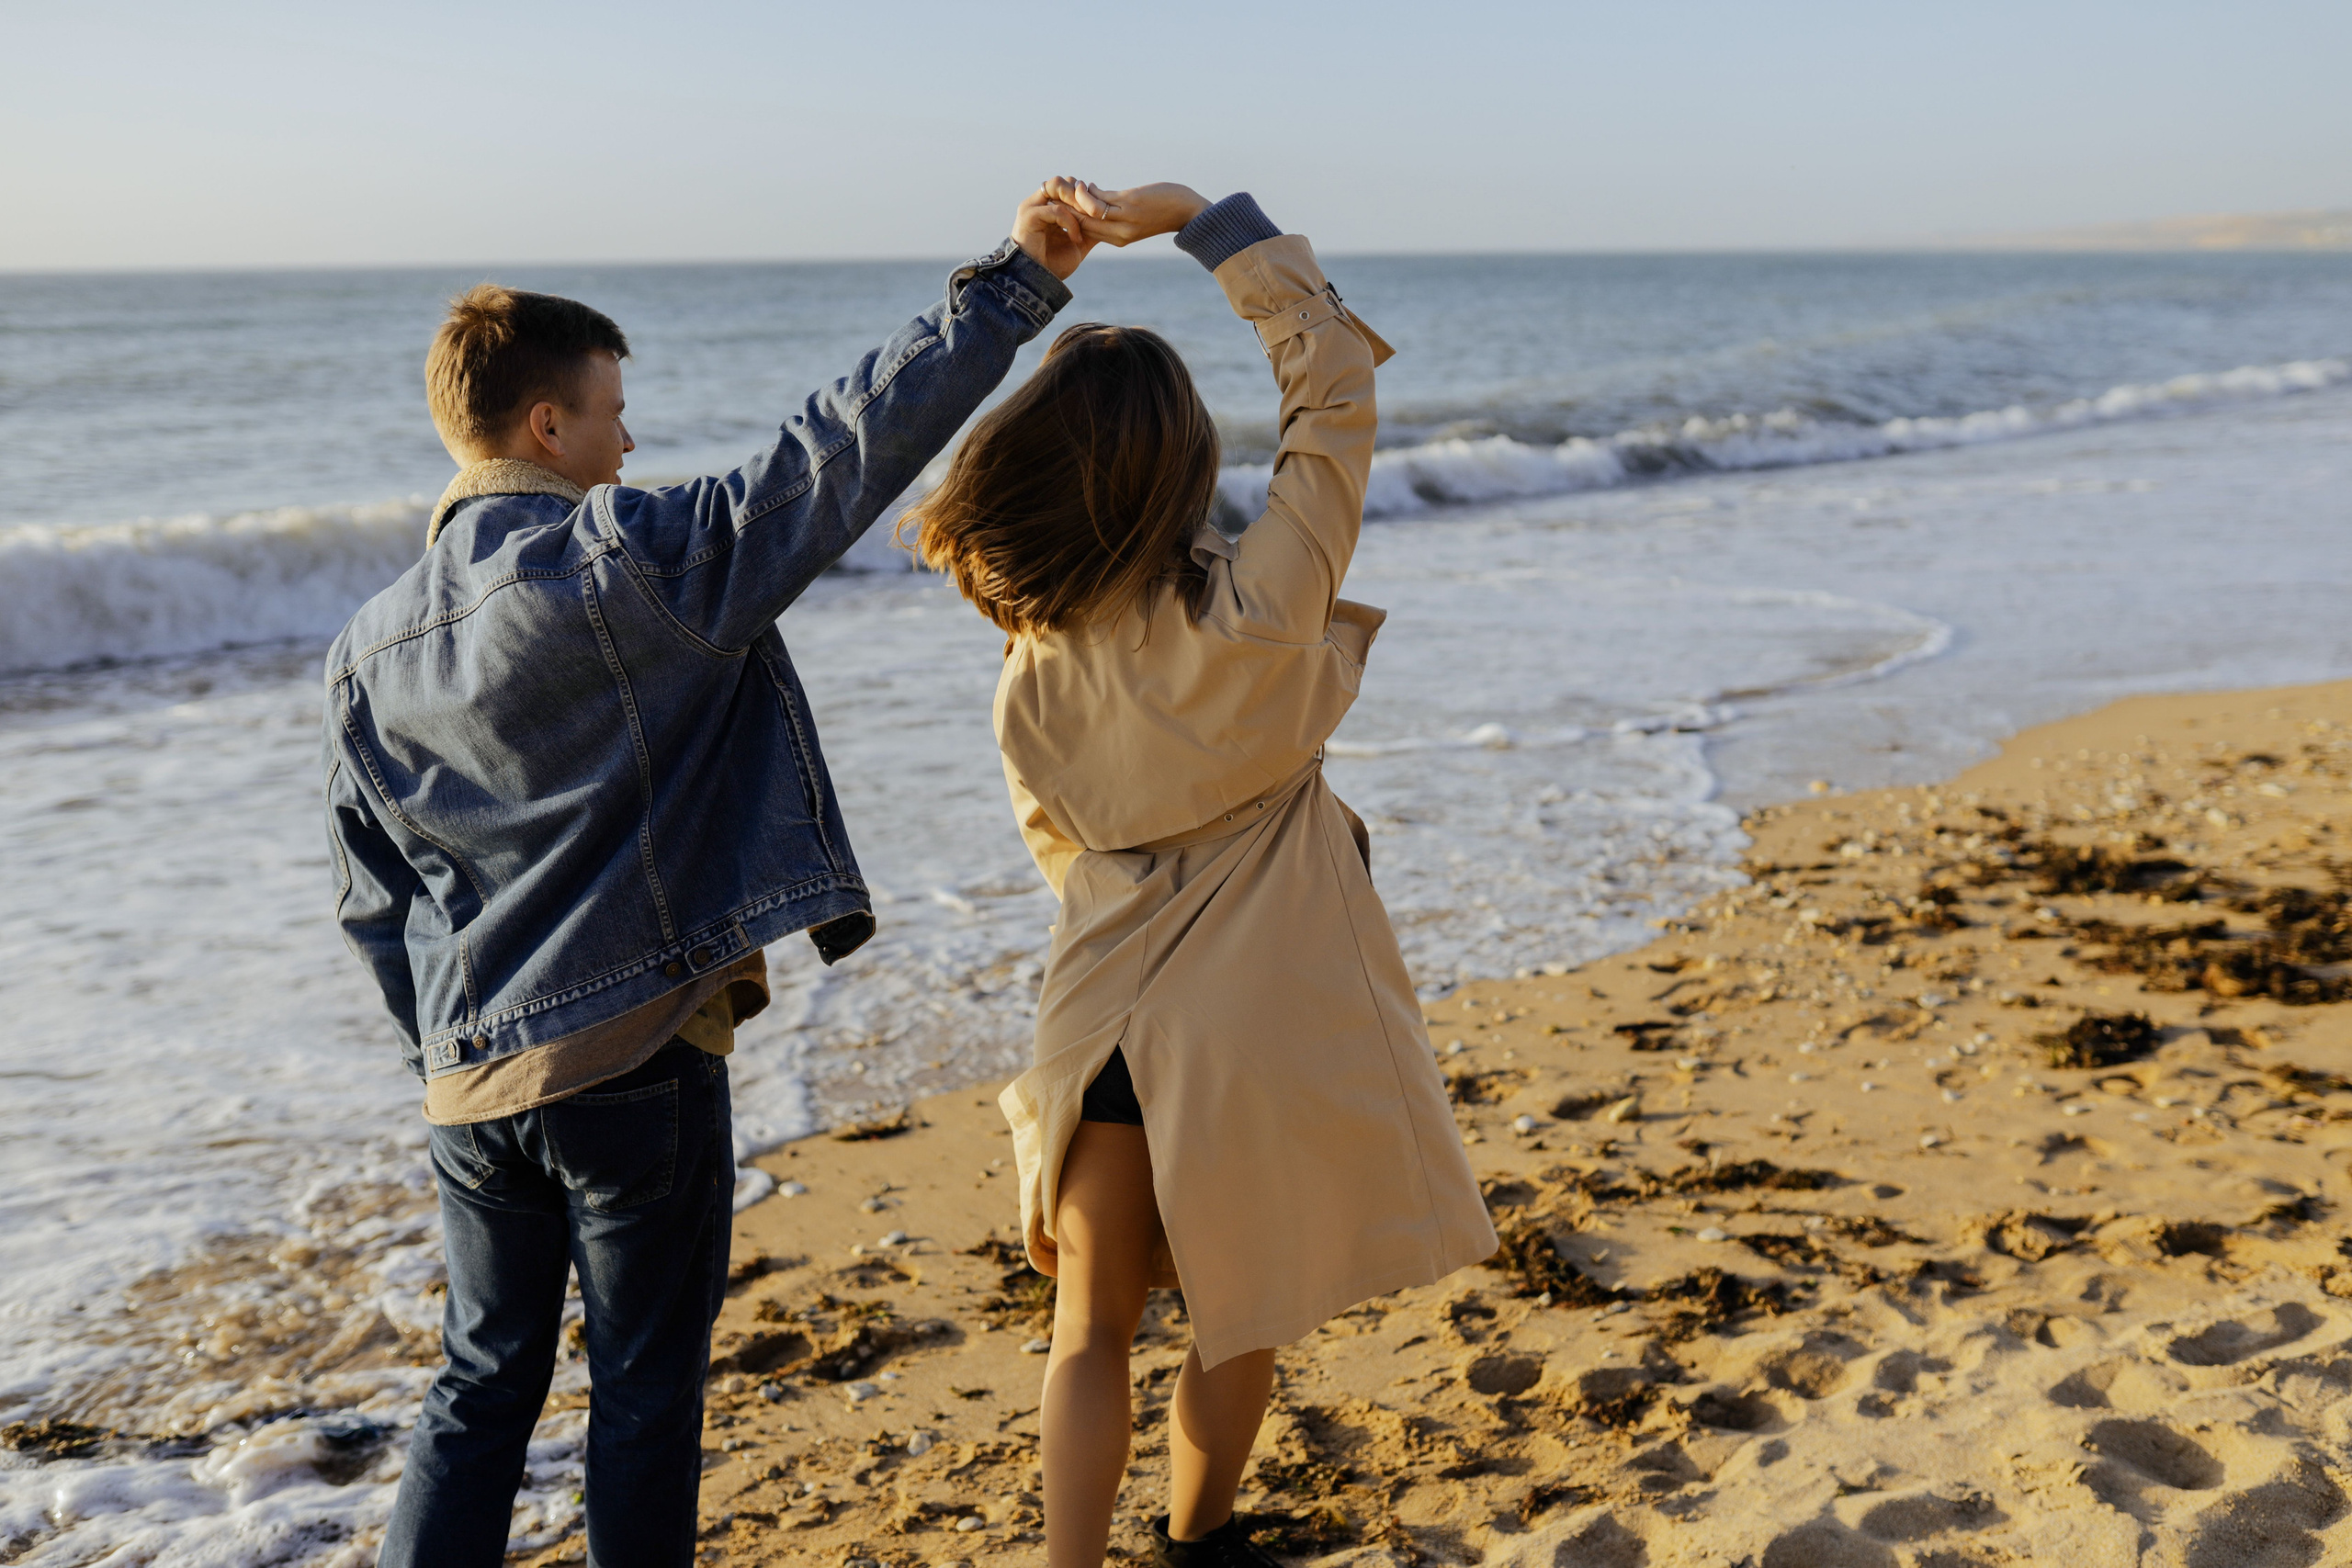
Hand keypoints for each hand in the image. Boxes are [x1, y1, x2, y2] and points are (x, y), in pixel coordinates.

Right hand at [1012, 179, 1097, 280]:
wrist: (1036, 282)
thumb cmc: (1053, 265)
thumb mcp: (1077, 243)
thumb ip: (1088, 228)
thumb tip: (1106, 219)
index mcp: (1046, 207)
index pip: (1067, 186)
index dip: (1082, 195)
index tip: (1095, 213)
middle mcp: (1037, 203)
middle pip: (1062, 181)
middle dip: (1080, 194)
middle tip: (1092, 214)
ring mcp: (1031, 207)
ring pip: (1057, 186)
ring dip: (1075, 201)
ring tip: (1085, 220)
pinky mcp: (1029, 215)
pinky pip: (1057, 209)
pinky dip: (1071, 222)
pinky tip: (1076, 238)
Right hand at [1057, 181, 1210, 247]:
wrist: (1186, 212)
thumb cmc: (1161, 214)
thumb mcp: (1135, 223)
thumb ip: (1116, 219)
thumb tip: (1097, 204)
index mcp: (1119, 239)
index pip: (1086, 232)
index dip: (1072, 220)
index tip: (1065, 208)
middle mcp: (1120, 232)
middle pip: (1083, 222)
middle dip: (1069, 209)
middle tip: (1062, 196)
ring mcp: (1124, 217)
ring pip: (1088, 209)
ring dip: (1077, 197)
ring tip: (1076, 187)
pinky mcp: (1129, 202)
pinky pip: (1100, 197)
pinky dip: (1089, 190)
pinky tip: (1089, 185)